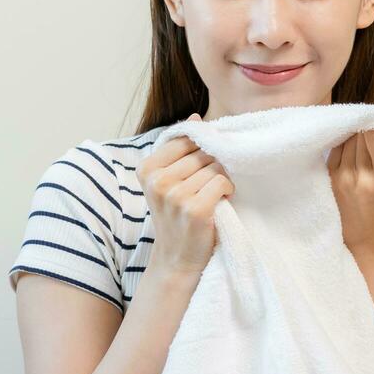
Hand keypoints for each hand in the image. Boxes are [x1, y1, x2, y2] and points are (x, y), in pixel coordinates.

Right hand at [137, 112, 234, 275]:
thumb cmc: (176, 216)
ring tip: (210, 197)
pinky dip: (226, 191)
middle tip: (205, 188)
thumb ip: (179, 150)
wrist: (176, 259)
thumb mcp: (168, 181)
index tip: (198, 170)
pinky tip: (218, 204)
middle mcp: (157, 180)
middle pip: (202, 152)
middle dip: (211, 166)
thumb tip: (195, 115)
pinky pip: (222, 181)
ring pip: (214, 166)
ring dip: (220, 180)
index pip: (185, 139)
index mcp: (146, 168)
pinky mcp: (195, 209)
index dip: (201, 150)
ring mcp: (175, 195)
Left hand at [327, 110, 373, 254]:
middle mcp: (362, 178)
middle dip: (370, 128)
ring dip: (358, 134)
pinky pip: (336, 147)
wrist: (369, 238)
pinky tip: (355, 151)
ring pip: (348, 138)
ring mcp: (343, 179)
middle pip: (361, 133)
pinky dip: (346, 143)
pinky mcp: (330, 179)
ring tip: (368, 146)